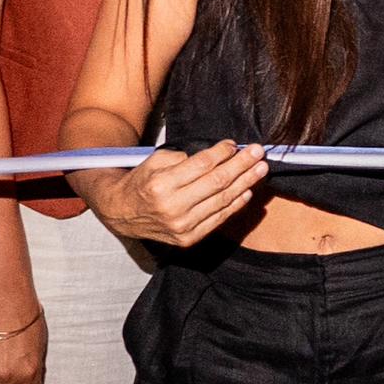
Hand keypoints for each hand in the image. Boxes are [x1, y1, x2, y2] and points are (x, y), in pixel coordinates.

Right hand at [92, 139, 264, 247]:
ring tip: (261, 169)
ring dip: (246, 183)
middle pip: (217, 182)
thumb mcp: (154, 161)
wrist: (122, 214)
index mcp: (161, 184)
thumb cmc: (142, 182)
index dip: (222, 153)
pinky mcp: (188, 239)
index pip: (202, 165)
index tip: (235, 144)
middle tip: (259, 152)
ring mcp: (182, 226)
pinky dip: (236, 205)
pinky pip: (219, 219)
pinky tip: (248, 191)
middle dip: (242, 165)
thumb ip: (183, 158)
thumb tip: (219, 155)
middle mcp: (172, 207)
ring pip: (222, 201)